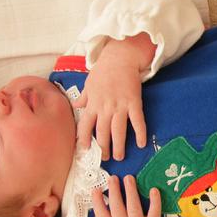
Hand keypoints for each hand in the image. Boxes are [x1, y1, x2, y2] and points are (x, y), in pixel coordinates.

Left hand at [73, 35, 153, 159]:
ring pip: (118, 130)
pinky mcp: (134, 103)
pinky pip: (138, 121)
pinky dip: (140, 133)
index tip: (85, 150)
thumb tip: (75, 105)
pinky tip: (141, 143)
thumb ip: (84, 97)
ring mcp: (120, 106)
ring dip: (119, 145)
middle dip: (103, 147)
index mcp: (93, 104)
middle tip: (105, 158)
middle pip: (103, 132)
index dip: (84, 139)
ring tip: (120, 156)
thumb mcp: (89, 83)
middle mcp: (105, 107)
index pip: (85, 125)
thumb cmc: (104, 70)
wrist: (120, 58)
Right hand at [91, 175, 162, 216]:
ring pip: (133, 207)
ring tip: (128, 178)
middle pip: (117, 208)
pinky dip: (154, 201)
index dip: (97, 202)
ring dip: (130, 191)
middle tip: (113, 178)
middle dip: (114, 191)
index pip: (102, 216)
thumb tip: (100, 215)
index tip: (95, 190)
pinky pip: (154, 213)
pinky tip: (153, 190)